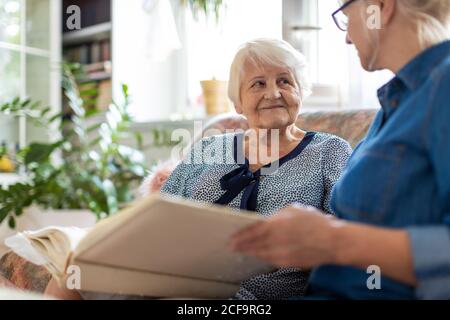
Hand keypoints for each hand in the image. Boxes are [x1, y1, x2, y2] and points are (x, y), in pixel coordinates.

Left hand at [228, 204, 343, 268]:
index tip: (232, 237)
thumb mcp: (293, 209)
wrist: (333, 241)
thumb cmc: (315, 222)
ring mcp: (282, 252)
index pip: (252, 230)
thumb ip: (277, 214)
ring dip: (250, 252)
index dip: (240, 235)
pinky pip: (270, 260)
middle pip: (253, 244)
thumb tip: (267, 219)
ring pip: (260, 254)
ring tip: (243, 251)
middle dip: (241, 245)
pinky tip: (259, 256)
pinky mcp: (288, 262)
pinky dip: (263, 258)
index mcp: (276, 223)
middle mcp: (276, 239)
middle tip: (232, 246)